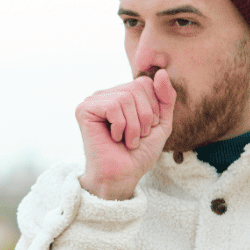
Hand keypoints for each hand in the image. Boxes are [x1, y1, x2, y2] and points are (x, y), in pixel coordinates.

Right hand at [76, 69, 175, 199]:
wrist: (122, 177)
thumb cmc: (138, 154)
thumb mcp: (160, 124)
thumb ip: (165, 98)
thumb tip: (161, 72)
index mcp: (122, 95)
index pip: (145, 82)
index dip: (154, 107)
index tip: (147, 129)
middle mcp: (106, 94)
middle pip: (137, 87)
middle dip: (145, 116)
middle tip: (137, 137)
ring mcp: (94, 100)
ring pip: (126, 97)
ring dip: (133, 125)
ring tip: (128, 141)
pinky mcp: (84, 109)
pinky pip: (113, 106)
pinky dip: (121, 126)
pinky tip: (114, 138)